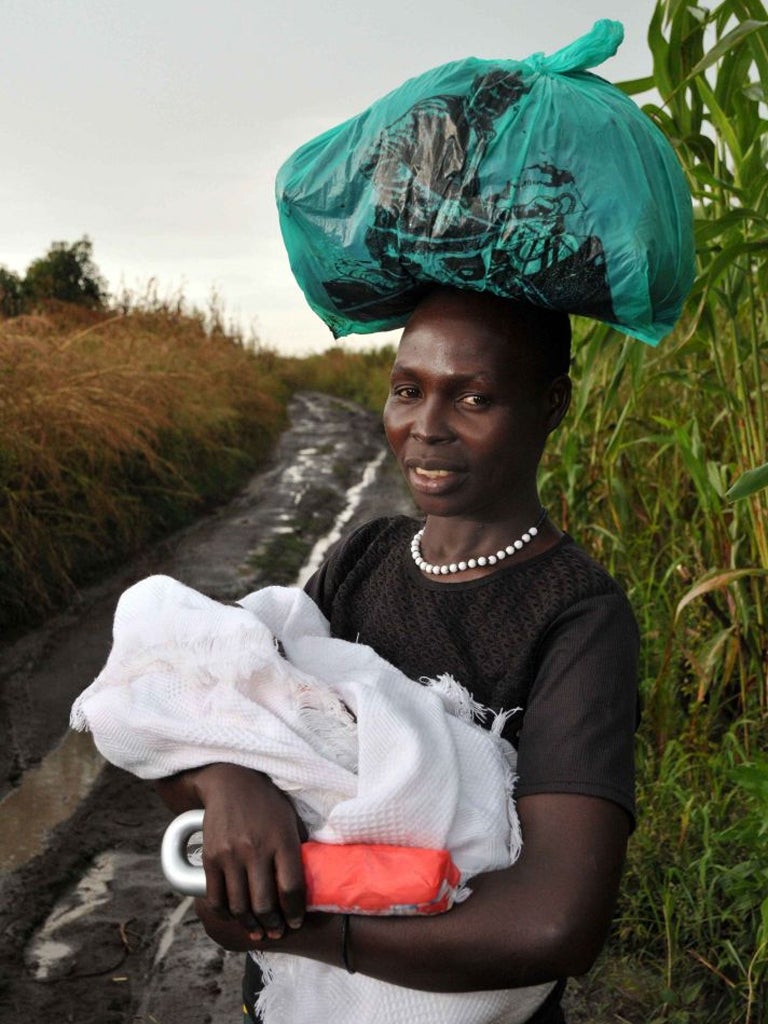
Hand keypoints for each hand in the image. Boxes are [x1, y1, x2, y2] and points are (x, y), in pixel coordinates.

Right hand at [185, 763, 306, 939]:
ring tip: (258, 930)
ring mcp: (230, 855)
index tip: (296, 922)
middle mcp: (255, 849)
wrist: (231, 782)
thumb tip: (308, 884)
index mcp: (281, 840)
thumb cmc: (267, 803)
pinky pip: (216, 899)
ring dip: (251, 925)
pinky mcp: (209, 858)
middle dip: (273, 926)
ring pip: (240, 907)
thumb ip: (297, 850)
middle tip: (277, 931)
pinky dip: (227, 914)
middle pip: (265, 905)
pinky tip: (235, 916)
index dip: (295, 913)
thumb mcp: (290, 820)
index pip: (291, 890)